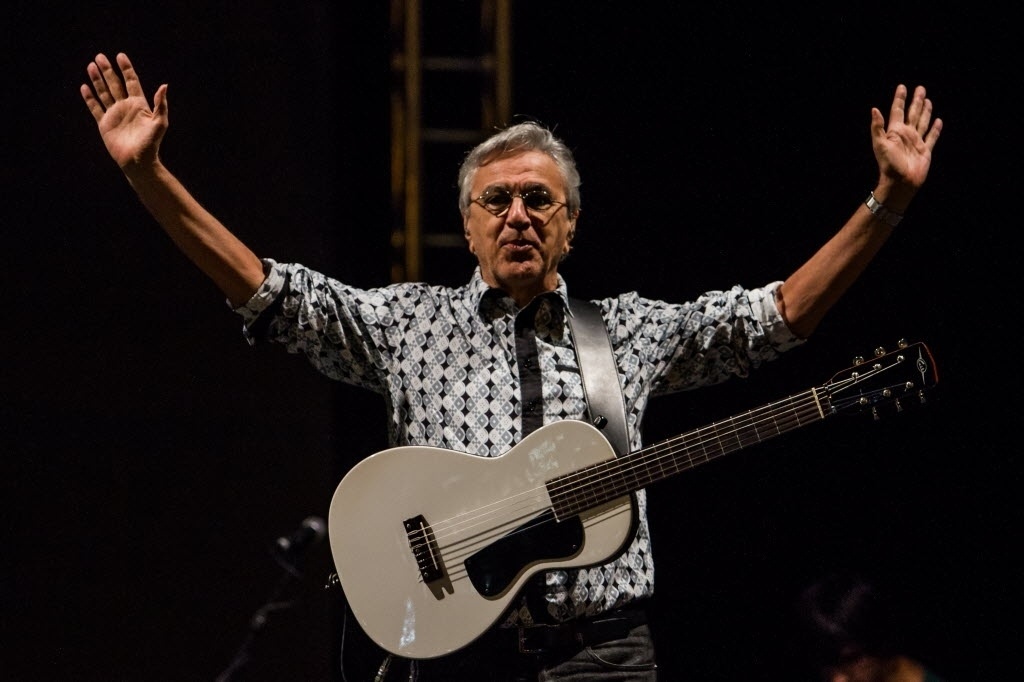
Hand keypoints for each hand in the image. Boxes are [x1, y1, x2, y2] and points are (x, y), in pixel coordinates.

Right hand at [80, 53, 167, 172]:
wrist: (138, 162)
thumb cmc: (151, 144)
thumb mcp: (160, 123)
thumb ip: (160, 104)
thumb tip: (164, 85)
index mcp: (139, 105)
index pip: (131, 82)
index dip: (126, 69)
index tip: (120, 56)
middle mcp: (125, 107)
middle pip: (115, 84)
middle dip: (108, 70)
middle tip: (100, 56)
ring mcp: (114, 114)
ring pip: (104, 92)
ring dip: (97, 79)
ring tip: (91, 65)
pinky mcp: (104, 124)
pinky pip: (95, 107)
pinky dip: (90, 97)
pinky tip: (85, 87)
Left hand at [871, 84, 941, 191]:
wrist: (901, 182)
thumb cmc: (889, 164)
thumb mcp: (880, 144)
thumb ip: (877, 127)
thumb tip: (874, 109)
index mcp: (895, 131)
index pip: (897, 111)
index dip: (900, 99)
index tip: (902, 87)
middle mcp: (906, 134)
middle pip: (912, 113)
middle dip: (916, 101)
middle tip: (920, 88)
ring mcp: (916, 141)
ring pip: (922, 122)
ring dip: (925, 111)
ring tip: (928, 100)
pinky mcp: (925, 150)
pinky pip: (932, 137)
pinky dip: (935, 129)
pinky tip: (938, 121)